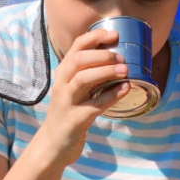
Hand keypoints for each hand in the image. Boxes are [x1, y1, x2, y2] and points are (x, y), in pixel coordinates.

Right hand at [37, 28, 128, 165]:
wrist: (54, 144)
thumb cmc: (70, 112)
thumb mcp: (75, 89)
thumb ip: (90, 74)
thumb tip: (117, 59)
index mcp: (63, 74)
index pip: (76, 47)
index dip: (95, 37)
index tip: (114, 34)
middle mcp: (62, 85)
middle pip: (78, 60)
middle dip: (102, 54)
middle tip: (122, 57)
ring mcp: (67, 102)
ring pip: (83, 79)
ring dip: (106, 71)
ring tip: (125, 70)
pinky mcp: (75, 119)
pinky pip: (95, 104)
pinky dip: (112, 95)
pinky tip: (125, 89)